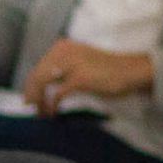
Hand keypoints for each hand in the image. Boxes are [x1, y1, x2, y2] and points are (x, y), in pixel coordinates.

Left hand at [21, 40, 152, 116]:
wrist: (132, 71)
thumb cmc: (107, 70)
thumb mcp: (79, 63)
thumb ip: (62, 70)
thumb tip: (40, 89)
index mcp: (62, 47)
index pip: (38, 68)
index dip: (31, 86)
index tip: (32, 101)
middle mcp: (64, 52)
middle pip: (36, 76)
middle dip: (32, 96)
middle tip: (35, 111)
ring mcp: (71, 64)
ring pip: (42, 84)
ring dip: (39, 102)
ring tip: (43, 114)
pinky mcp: (79, 78)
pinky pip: (57, 94)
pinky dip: (52, 106)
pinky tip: (54, 113)